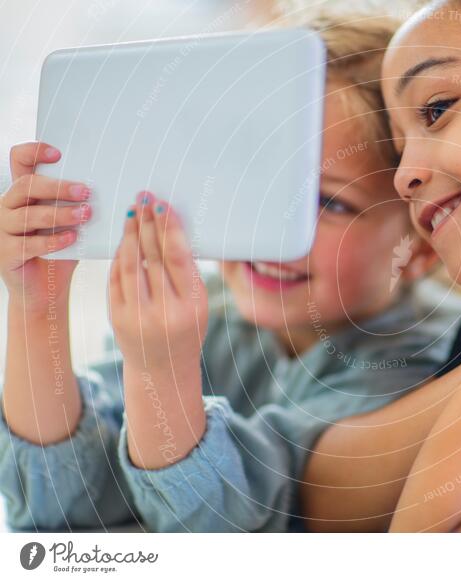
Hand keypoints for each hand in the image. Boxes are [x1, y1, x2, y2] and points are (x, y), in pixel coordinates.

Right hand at [0, 142, 90, 311]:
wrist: (46, 289)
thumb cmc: (62, 250)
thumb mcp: (72, 223)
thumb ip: (80, 205)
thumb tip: (112, 188)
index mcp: (23, 194)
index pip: (19, 161)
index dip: (33, 152)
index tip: (58, 153)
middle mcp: (8, 207)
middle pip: (26, 185)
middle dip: (58, 187)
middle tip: (85, 191)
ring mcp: (3, 230)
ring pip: (28, 214)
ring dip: (60, 213)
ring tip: (85, 214)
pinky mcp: (5, 253)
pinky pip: (28, 243)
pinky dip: (52, 240)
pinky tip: (72, 238)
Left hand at [109, 192, 207, 370]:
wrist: (162, 369)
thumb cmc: (186, 328)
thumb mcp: (198, 304)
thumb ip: (187, 273)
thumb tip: (171, 228)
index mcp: (191, 306)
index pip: (177, 258)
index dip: (168, 229)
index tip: (161, 205)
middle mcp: (164, 312)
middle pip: (152, 257)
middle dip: (146, 224)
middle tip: (143, 199)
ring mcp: (137, 316)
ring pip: (129, 265)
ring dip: (129, 235)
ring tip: (131, 214)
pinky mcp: (116, 318)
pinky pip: (116, 279)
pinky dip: (119, 256)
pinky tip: (124, 240)